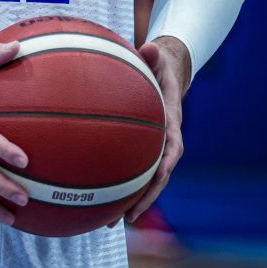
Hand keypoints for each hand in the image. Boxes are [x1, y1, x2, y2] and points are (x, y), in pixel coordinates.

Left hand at [123, 36, 190, 223]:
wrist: (169, 74)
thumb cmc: (161, 67)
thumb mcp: (159, 60)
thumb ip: (154, 56)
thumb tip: (149, 46)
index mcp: (172, 126)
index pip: (171, 153)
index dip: (162, 172)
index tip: (153, 187)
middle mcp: (165, 144)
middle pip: (157, 179)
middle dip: (142, 200)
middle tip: (123, 219)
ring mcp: (153, 150)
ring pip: (143, 182)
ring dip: (129, 202)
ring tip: (107, 222)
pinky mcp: (140, 150)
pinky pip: (129, 171)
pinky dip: (117, 185)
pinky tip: (94, 197)